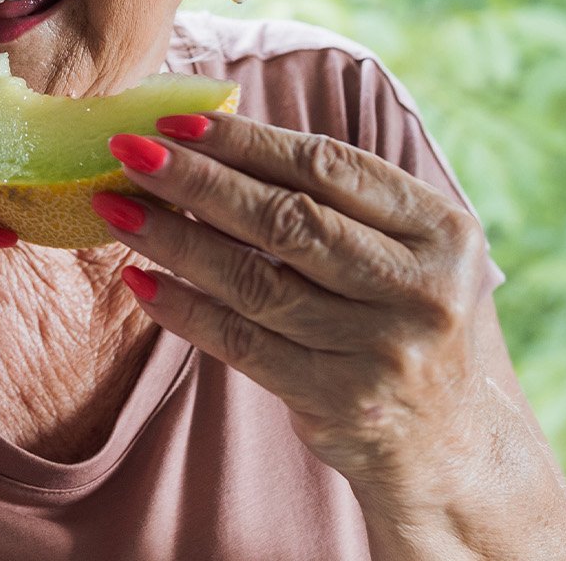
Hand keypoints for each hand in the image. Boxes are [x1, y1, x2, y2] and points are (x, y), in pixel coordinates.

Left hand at [94, 113, 565, 558]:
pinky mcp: (338, 400)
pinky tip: (138, 279)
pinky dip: (183, 309)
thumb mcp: (406, 252)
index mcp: (442, 231)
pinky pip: (241, 343)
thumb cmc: (403, 319)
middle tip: (128, 150)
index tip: (175, 120)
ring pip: (253, 281)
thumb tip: (209, 140)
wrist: (451, 445)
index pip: (327, 167)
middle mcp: (421, 289)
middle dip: (196, 180)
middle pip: (285, 219)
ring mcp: (381, 350)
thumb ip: (336, 200)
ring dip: (172, 240)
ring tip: (114, 207)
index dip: (244, 140)